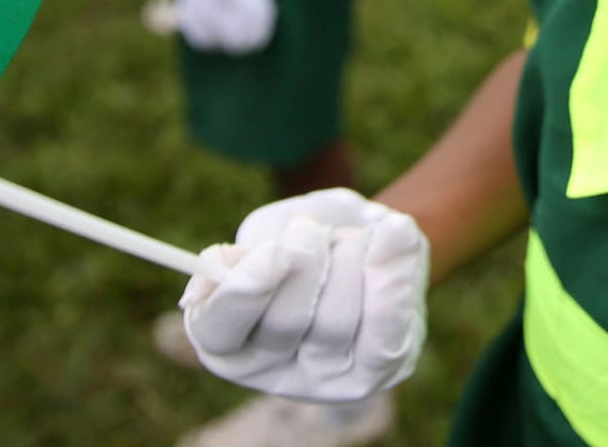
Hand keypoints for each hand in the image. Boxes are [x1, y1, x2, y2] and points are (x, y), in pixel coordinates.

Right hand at [181, 188, 427, 401]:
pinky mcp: (380, 367)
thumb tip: (213, 287)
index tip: (273, 252)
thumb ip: (243, 251)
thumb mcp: (267, 233)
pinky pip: (385, 328)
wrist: (369, 242)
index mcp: (229, 340)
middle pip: (283, 322)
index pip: (218, 330)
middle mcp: (274, 372)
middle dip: (305, 261)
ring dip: (345, 259)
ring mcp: (330, 377)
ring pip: (334, 321)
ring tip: (347, 238)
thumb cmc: (307, 242)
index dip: (243, 293)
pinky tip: (395, 234)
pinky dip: (391, 273)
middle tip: (310, 229)